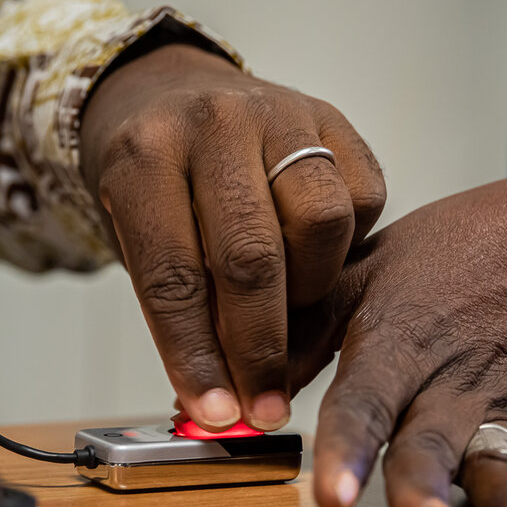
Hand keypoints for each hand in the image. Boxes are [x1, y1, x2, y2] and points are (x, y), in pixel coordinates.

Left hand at [79, 44, 384, 431]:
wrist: (173, 94)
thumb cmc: (157, 181)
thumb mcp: (142, 236)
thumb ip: (183, 308)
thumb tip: (226, 404)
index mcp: (144, 156)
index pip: (171, 274)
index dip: (195, 355)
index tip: (218, 412)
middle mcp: (214, 123)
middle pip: (251, 255)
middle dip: (260, 345)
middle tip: (267, 400)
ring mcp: (280, 112)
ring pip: (323, 221)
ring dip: (312, 286)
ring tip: (292, 305)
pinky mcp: (333, 117)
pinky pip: (364, 196)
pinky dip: (347, 244)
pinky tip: (317, 254)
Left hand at [299, 171, 506, 506]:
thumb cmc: (449, 254)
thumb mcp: (363, 271)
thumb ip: (303, 332)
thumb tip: (241, 395)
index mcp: (397, 342)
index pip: (364, 402)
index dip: (348, 449)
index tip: (334, 497)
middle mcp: (449, 380)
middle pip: (432, 443)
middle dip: (427, 489)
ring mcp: (502, 402)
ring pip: (501, 458)